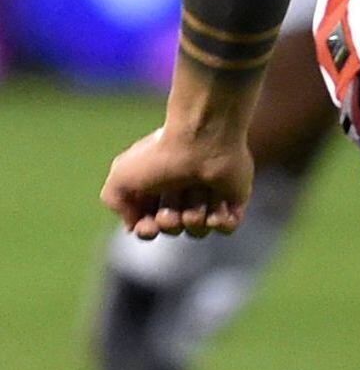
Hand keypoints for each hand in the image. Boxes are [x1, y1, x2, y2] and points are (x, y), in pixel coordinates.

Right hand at [101, 126, 252, 239]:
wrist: (204, 138)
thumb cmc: (161, 156)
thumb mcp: (120, 176)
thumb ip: (114, 201)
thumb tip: (133, 224)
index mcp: (155, 189)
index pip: (148, 227)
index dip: (147, 231)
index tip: (149, 225)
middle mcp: (182, 195)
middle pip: (173, 230)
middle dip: (171, 221)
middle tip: (174, 199)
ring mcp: (210, 197)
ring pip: (198, 231)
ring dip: (195, 216)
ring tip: (198, 191)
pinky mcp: (234, 200)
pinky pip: (226, 228)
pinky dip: (220, 223)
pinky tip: (217, 208)